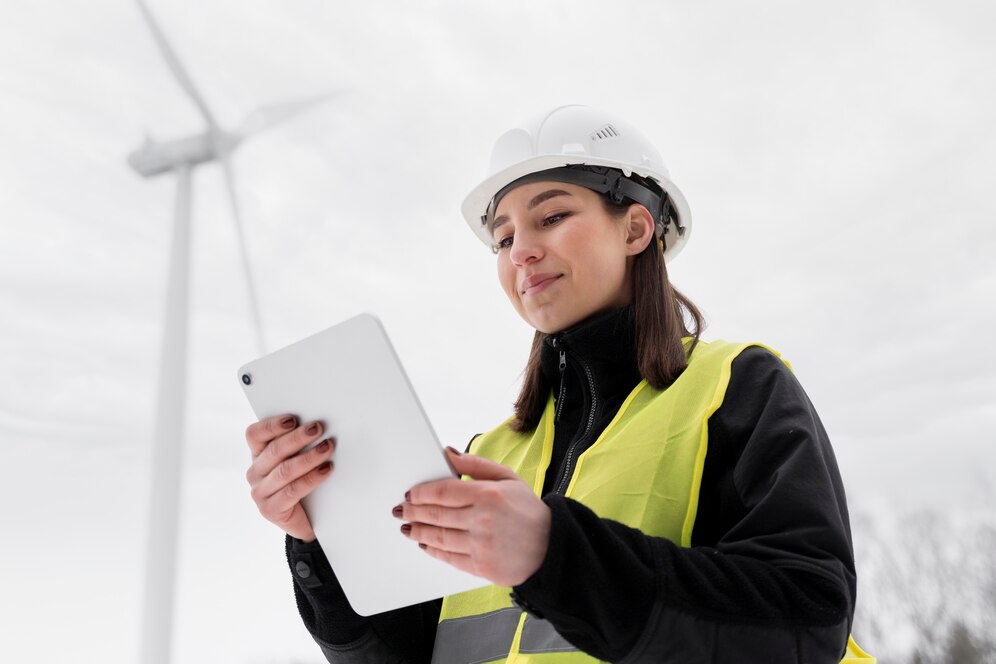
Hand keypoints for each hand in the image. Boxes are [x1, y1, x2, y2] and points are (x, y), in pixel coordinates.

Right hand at [245, 414, 334, 541]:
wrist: (305, 520)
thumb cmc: (301, 483)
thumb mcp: (296, 460)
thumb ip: (298, 444)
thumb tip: (316, 425)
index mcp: (258, 455)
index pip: (254, 435)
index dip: (271, 425)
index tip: (293, 419)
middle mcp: (255, 473)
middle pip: (274, 451)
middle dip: (298, 438)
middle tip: (318, 428)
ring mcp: (260, 493)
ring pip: (284, 470)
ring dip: (308, 457)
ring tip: (327, 448)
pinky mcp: (270, 510)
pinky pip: (292, 490)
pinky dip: (312, 478)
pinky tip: (326, 470)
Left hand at [395, 448, 550, 586]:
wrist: (551, 547)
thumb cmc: (528, 511)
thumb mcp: (507, 477)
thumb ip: (475, 464)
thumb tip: (447, 453)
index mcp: (488, 495)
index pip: (443, 492)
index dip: (421, 493)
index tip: (410, 493)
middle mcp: (483, 520)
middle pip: (436, 515)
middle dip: (413, 512)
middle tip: (401, 510)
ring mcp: (481, 546)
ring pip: (438, 537)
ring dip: (418, 531)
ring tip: (407, 526)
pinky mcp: (481, 566)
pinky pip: (449, 557)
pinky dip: (433, 550)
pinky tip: (426, 543)